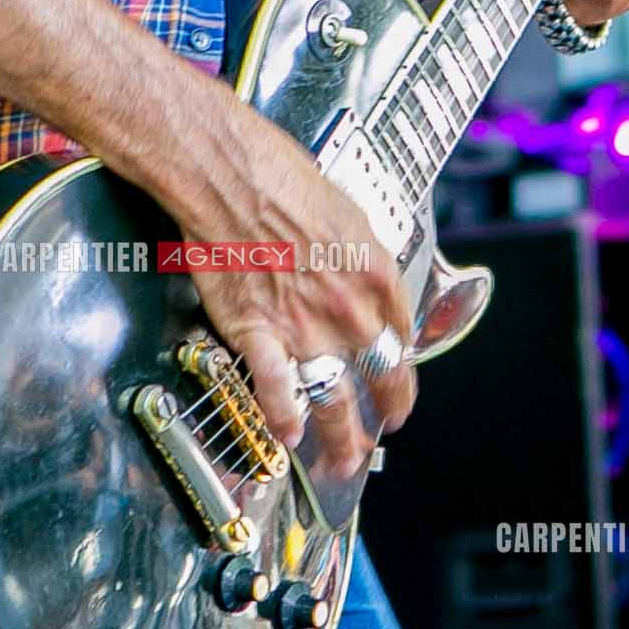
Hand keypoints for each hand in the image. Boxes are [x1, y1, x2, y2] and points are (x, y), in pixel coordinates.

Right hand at [171, 102, 416, 479]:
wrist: (224, 172)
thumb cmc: (276, 172)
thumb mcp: (344, 207)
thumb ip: (360, 253)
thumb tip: (363, 272)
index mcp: (374, 271)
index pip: (402, 331)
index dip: (403, 356)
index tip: (399, 367)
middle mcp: (348, 307)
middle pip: (381, 374)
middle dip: (391, 407)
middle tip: (390, 422)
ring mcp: (304, 326)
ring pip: (334, 398)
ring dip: (342, 436)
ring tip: (345, 456)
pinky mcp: (257, 333)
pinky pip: (276, 390)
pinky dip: (282, 418)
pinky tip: (287, 436)